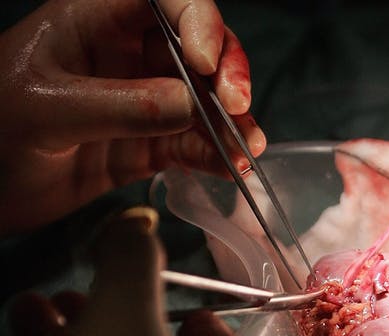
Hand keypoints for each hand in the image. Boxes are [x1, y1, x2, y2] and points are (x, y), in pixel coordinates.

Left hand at [0, 0, 265, 234]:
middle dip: (226, 73)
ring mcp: (142, 102)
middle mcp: (126, 55)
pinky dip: (216, 155)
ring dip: (231, 122)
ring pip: (204, 101)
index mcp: (92, 20)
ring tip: (247, 147)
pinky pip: (193, 144)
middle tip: (236, 105)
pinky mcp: (150, 145)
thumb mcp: (47, 111)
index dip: (195, 20)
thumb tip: (189, 105)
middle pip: (197, 47)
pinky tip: (231, 168)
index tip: (206, 61)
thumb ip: (119, 106)